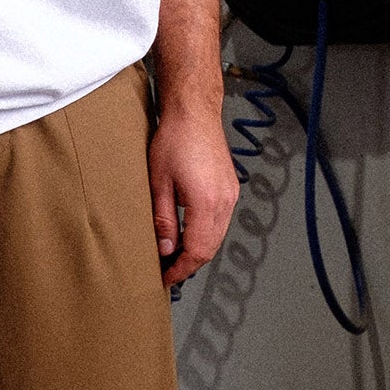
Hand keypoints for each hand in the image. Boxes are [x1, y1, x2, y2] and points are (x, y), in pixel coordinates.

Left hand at [148, 100, 238, 288]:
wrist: (194, 111)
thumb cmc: (174, 139)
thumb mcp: (159, 182)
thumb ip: (164, 220)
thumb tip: (166, 250)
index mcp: (206, 203)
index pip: (197, 251)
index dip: (181, 269)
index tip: (166, 278)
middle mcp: (224, 202)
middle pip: (210, 248)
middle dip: (188, 264)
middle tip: (166, 272)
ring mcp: (230, 194)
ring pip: (216, 237)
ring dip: (197, 250)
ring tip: (174, 256)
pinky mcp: (230, 188)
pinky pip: (220, 222)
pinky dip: (205, 235)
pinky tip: (189, 235)